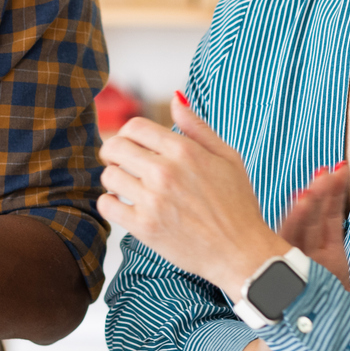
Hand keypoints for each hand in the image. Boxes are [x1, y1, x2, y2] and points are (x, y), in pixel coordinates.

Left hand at [97, 91, 282, 294]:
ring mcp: (153, 200)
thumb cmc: (238, 206)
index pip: (134, 126)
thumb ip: (197, 127)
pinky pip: (107, 206)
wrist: (241, 252)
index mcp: (184, 151)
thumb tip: (176, 98)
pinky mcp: (144, 227)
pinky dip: (110, 204)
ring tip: (127, 186)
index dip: (128, 133)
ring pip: (108, 176)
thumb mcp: (228, 157)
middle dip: (114, 152)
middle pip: (114, 147)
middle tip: (121, 163)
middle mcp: (165, 172)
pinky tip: (124, 205)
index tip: (132, 144)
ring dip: (114, 179)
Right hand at [278, 162, 349, 286]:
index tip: (341, 169)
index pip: (330, 218)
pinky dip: (289, 230)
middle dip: (319, 195)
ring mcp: (293, 268)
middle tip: (325, 171)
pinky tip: (293, 212)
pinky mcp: (283, 280)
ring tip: (307, 192)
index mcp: (327, 258)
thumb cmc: (342, 330)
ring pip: (296, 233)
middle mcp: (308, 258)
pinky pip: (282, 251)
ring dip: (302, 212)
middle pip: (313, 220)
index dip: (335, 194)